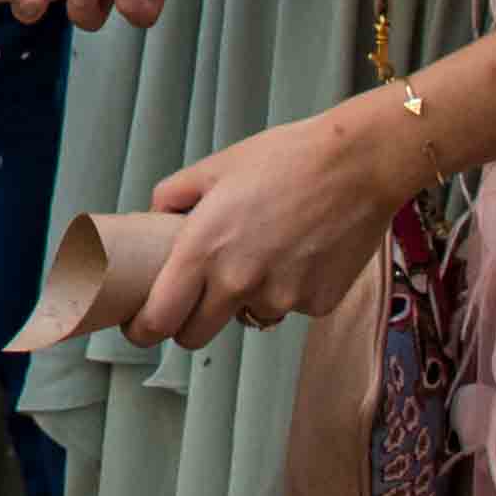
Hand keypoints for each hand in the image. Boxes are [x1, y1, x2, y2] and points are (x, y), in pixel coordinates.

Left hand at [133, 102, 410, 342]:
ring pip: (247, 316)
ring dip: (246, 298)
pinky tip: (302, 251)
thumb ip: (173, 196)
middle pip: (195, 336)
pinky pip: (290, 307)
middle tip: (194, 300)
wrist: (355, 166)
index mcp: (202, 251)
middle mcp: (237, 284)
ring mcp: (281, 299)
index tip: (140, 327)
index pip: (160, 319)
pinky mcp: (318, 305)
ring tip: (265, 250)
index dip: (144, 328)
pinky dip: (289, 289)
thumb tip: (155, 218)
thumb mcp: (213, 167)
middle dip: (187, 323)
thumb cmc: (281, 159)